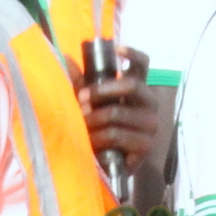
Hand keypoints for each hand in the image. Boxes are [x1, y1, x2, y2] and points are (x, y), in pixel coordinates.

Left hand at [73, 46, 156, 168]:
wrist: (109, 166)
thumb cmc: (100, 129)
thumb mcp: (89, 104)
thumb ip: (80, 82)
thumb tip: (64, 58)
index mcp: (137, 90)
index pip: (143, 65)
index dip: (133, 54)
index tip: (117, 49)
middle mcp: (150, 104)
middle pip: (132, 86)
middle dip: (102, 91)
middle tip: (82, 99)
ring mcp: (151, 126)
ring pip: (118, 113)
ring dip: (94, 119)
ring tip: (83, 126)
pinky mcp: (146, 146)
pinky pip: (117, 135)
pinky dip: (99, 138)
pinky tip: (92, 142)